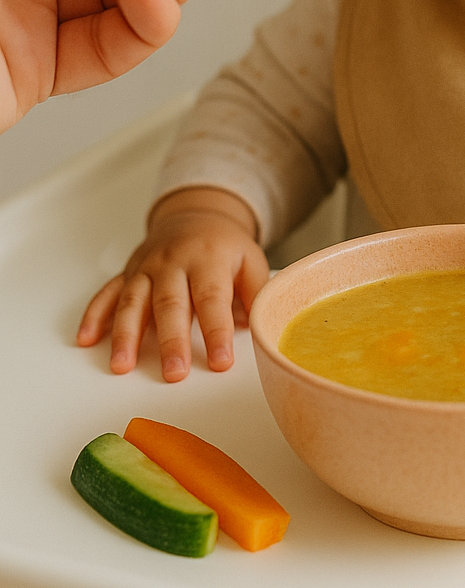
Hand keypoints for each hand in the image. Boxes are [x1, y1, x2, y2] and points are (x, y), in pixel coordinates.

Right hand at [76, 187, 268, 380]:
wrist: (195, 215)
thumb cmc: (224, 246)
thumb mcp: (251, 260)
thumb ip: (255, 293)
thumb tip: (256, 327)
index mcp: (208, 259)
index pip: (212, 299)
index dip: (216, 331)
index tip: (220, 362)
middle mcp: (172, 263)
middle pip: (170, 304)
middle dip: (171, 340)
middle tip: (174, 372)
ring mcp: (146, 268)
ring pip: (133, 301)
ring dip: (126, 335)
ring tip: (122, 366)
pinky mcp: (127, 274)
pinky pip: (107, 294)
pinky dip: (94, 316)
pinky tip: (86, 340)